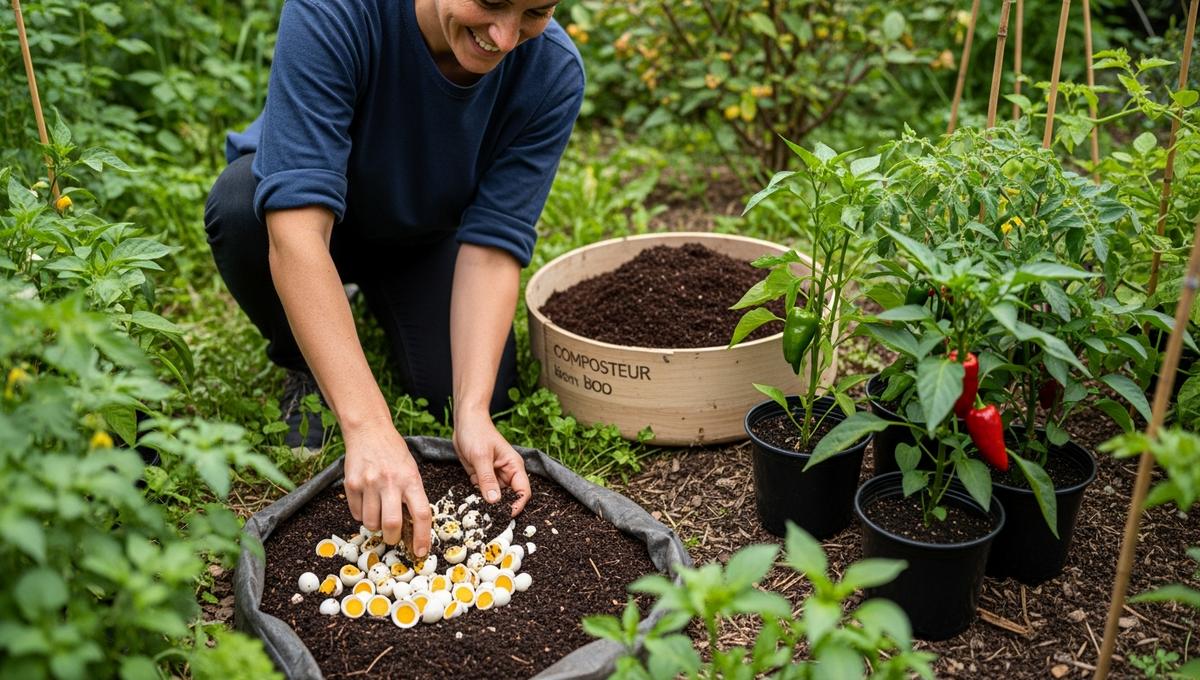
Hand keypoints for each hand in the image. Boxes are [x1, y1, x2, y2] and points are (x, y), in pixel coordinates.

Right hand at [342, 421, 431, 556]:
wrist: (369, 431)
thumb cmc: (394, 454)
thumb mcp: (411, 471)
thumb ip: (412, 496)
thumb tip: (411, 528)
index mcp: (411, 480)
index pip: (421, 514)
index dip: (422, 537)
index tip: (420, 552)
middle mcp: (390, 482)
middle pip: (392, 524)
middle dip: (393, 538)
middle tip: (393, 536)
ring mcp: (369, 483)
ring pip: (371, 523)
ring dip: (376, 526)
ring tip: (379, 513)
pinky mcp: (351, 484)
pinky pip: (356, 513)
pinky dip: (362, 515)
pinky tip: (367, 502)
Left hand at [453, 411, 530, 515]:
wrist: (465, 421)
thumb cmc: (477, 433)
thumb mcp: (481, 457)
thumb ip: (488, 479)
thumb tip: (495, 502)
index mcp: (514, 466)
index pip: (523, 491)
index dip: (517, 505)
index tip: (505, 515)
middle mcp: (507, 473)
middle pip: (509, 497)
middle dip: (499, 505)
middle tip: (486, 512)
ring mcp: (495, 475)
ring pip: (495, 496)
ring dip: (486, 500)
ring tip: (477, 498)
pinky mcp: (483, 476)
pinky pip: (483, 491)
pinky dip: (477, 493)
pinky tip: (472, 484)